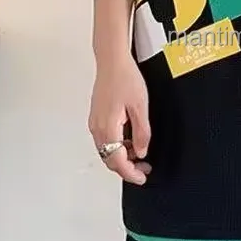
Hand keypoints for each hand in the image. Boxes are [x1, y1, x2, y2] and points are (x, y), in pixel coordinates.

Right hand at [89, 54, 150, 184]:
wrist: (112, 62)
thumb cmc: (125, 79)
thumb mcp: (141, 107)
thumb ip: (142, 133)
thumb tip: (141, 152)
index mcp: (108, 128)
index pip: (117, 161)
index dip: (131, 174)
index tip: (142, 177)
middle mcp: (98, 128)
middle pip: (110, 159)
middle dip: (127, 168)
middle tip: (145, 168)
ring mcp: (95, 123)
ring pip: (107, 150)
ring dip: (123, 156)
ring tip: (141, 153)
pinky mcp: (97, 117)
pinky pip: (106, 140)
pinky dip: (118, 146)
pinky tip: (131, 140)